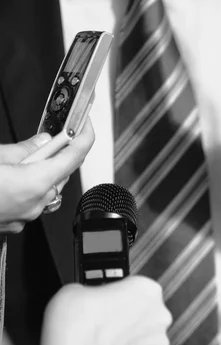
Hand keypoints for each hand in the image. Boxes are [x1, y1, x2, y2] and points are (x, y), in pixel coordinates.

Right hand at [0, 118, 94, 233]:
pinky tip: (12, 176)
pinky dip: (29, 185)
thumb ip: (24, 149)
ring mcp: (26, 216)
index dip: (84, 135)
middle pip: (63, 172)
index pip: (75, 155)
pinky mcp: (14, 223)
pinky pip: (32, 200)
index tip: (84, 121)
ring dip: (43, 169)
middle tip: (53, 133)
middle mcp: (37, 203)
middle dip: (60, 151)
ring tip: (23, 156)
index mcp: (36, 182)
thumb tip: (43, 141)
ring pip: (48, 187)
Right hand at [41, 276, 171, 344]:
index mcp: (149, 289)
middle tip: (107, 328)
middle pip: (148, 316)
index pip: (140, 291)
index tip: (111, 306)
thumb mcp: (79, 288)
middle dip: (130, 322)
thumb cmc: (77, 320)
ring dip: (131, 344)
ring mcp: (158, 342)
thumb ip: (96, 292)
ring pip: (147, 342)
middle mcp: (160, 314)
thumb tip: (91, 299)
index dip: (123, 299)